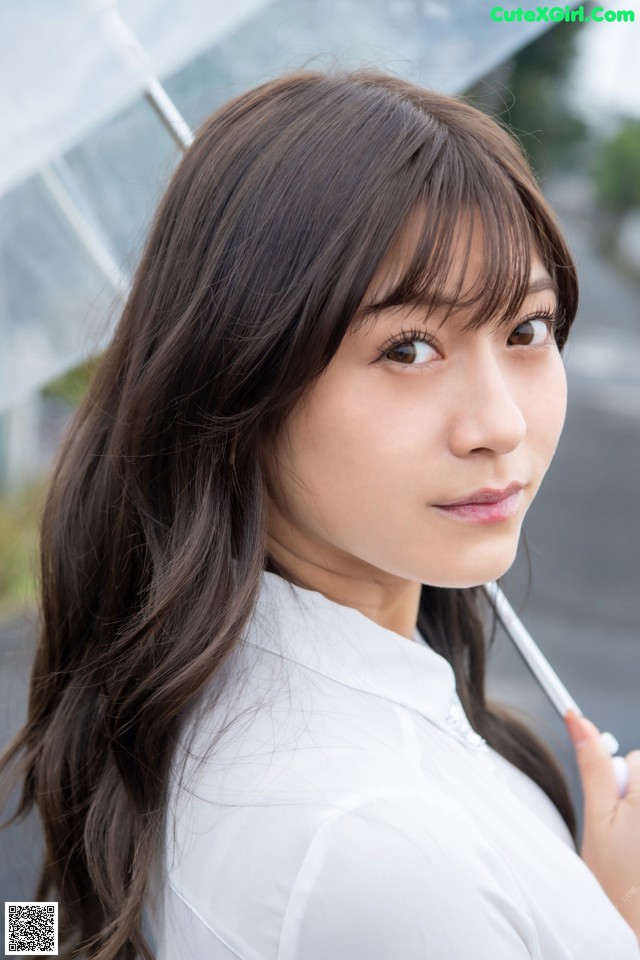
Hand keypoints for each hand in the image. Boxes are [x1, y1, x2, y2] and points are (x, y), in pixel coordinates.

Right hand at [565, 710, 639, 941]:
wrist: (638, 926)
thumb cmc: (619, 882)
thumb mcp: (596, 818)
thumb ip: (592, 765)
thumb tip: (578, 720)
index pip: (634, 759)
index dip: (618, 784)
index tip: (617, 812)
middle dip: (635, 798)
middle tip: (627, 834)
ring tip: (638, 849)